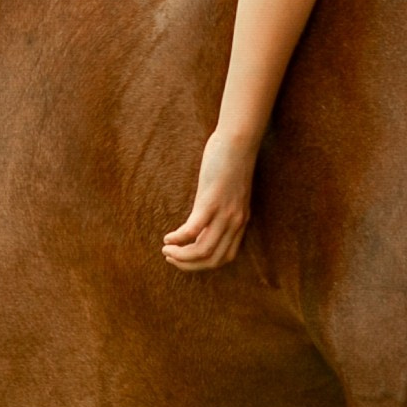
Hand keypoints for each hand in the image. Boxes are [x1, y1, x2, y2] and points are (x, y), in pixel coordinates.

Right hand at [162, 129, 255, 270]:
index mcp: (240, 222)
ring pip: (202, 251)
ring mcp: (224, 213)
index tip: (187, 260)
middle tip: (171, 259)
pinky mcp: (211, 202)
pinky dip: (178, 239)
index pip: (225, 257)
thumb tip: (205, 219)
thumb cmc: (232, 161)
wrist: (239, 141)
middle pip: (212, 259)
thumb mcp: (232, 192)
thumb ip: (223, 208)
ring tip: (166, 251)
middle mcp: (234, 222)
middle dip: (188, 265)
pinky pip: (192, 230)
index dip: (203, 265)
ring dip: (181, 256)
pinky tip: (168, 238)